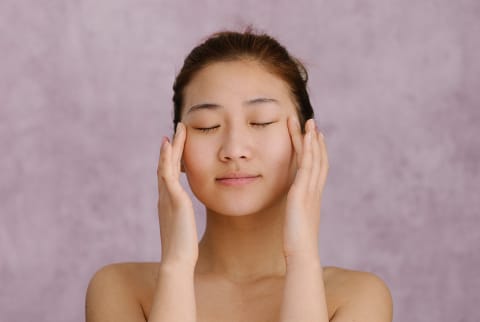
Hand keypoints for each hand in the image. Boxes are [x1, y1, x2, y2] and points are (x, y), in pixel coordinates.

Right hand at [157, 122, 197, 267]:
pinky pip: (168, 174)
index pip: (169, 175)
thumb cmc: (181, 249)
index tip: (173, 145)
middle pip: (166, 166)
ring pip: (166, 165)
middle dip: (171, 147)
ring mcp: (168, 197)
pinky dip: (167, 158)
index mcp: (167, 202)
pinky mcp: (174, 199)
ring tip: (176, 130)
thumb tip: (184, 216)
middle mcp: (164, 197)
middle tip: (175, 130)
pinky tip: (169, 145)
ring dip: (171, 147)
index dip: (170, 159)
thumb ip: (182, 217)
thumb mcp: (183, 227)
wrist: (177, 260)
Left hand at [283, 118, 328, 262]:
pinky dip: (307, 150)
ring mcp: (309, 190)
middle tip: (312, 122)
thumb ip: (297, 212)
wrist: (301, 253)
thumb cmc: (298, 243)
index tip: (315, 137)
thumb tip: (294, 209)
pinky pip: (306, 166)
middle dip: (315, 140)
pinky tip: (305, 137)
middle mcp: (314, 190)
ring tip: (308, 122)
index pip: (318, 169)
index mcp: (313, 196)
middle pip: (318, 159)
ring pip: (313, 159)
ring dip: (310, 139)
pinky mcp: (301, 192)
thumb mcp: (297, 222)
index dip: (318, 152)